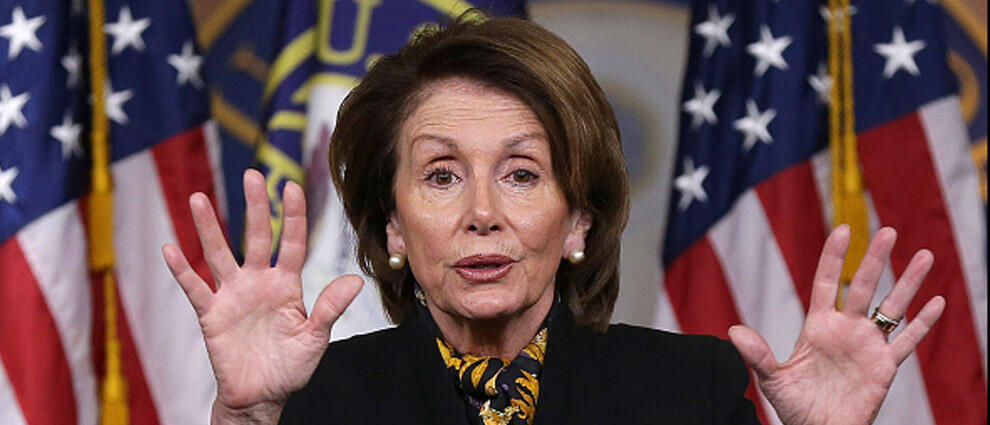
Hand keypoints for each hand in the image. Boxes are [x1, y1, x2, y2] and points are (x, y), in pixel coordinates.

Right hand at [162, 170, 362, 420]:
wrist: (262, 397)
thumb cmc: (290, 367)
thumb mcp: (316, 338)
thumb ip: (331, 308)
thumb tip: (355, 280)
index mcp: (286, 285)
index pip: (291, 243)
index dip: (292, 215)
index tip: (290, 186)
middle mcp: (258, 282)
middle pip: (255, 237)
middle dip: (255, 207)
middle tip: (252, 175)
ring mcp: (232, 296)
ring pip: (219, 254)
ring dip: (208, 228)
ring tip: (197, 198)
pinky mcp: (211, 314)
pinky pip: (194, 289)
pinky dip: (181, 270)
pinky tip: (170, 249)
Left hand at [728, 226, 944, 424]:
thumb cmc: (796, 407)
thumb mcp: (773, 379)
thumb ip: (757, 355)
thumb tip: (732, 331)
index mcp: (818, 326)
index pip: (827, 283)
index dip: (834, 257)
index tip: (842, 230)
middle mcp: (846, 329)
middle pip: (863, 287)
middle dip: (875, 259)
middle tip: (888, 231)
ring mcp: (867, 345)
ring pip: (892, 308)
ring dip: (908, 283)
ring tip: (924, 255)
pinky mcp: (885, 366)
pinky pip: (907, 342)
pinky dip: (923, 324)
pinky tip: (937, 302)